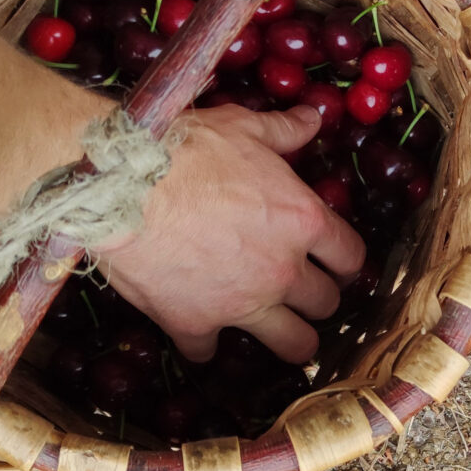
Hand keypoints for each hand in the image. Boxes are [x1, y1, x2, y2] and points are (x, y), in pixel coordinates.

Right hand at [98, 104, 367, 364]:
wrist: (121, 186)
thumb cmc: (185, 149)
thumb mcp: (242, 127)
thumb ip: (283, 130)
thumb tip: (313, 117)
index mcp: (301, 221)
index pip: (350, 256)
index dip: (346, 262)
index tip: (337, 264)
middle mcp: (281, 269)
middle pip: (326, 303)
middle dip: (318, 300)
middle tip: (305, 294)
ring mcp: (241, 303)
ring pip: (293, 343)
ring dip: (290, 340)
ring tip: (283, 334)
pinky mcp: (195, 323)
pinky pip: (209, 353)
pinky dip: (205, 346)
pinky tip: (199, 335)